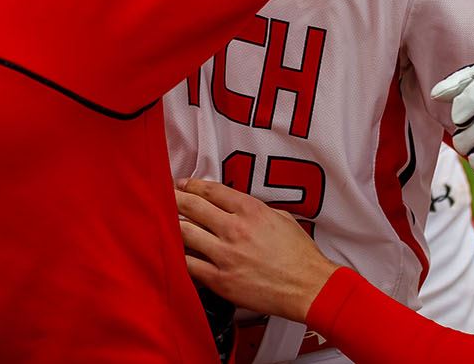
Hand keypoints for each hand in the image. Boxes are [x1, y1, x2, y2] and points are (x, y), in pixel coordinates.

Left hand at [175, 179, 340, 323]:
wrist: (309, 288)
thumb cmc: (300, 255)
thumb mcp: (282, 218)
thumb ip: (256, 210)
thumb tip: (237, 208)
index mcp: (251, 210)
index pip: (211, 190)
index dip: (192, 184)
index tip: (182, 184)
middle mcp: (235, 229)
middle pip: (192, 207)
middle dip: (174, 198)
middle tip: (164, 196)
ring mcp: (226, 255)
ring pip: (185, 234)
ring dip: (172, 226)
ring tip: (164, 223)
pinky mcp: (221, 280)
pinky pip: (189, 265)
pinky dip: (179, 257)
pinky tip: (173, 253)